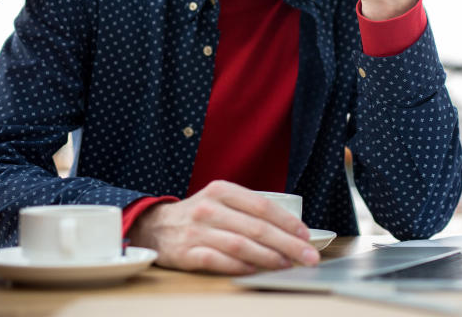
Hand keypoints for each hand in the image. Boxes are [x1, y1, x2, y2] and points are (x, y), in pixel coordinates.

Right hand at [126, 180, 319, 274]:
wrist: (154, 226)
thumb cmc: (197, 215)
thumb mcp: (220, 200)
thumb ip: (248, 210)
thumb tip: (288, 230)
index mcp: (221, 190)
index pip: (262, 205)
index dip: (287, 222)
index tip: (306, 235)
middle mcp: (209, 208)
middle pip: (256, 227)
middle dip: (287, 243)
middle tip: (307, 256)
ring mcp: (197, 230)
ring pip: (240, 245)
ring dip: (267, 257)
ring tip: (286, 264)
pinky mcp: (186, 252)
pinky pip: (218, 260)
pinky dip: (239, 266)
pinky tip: (255, 271)